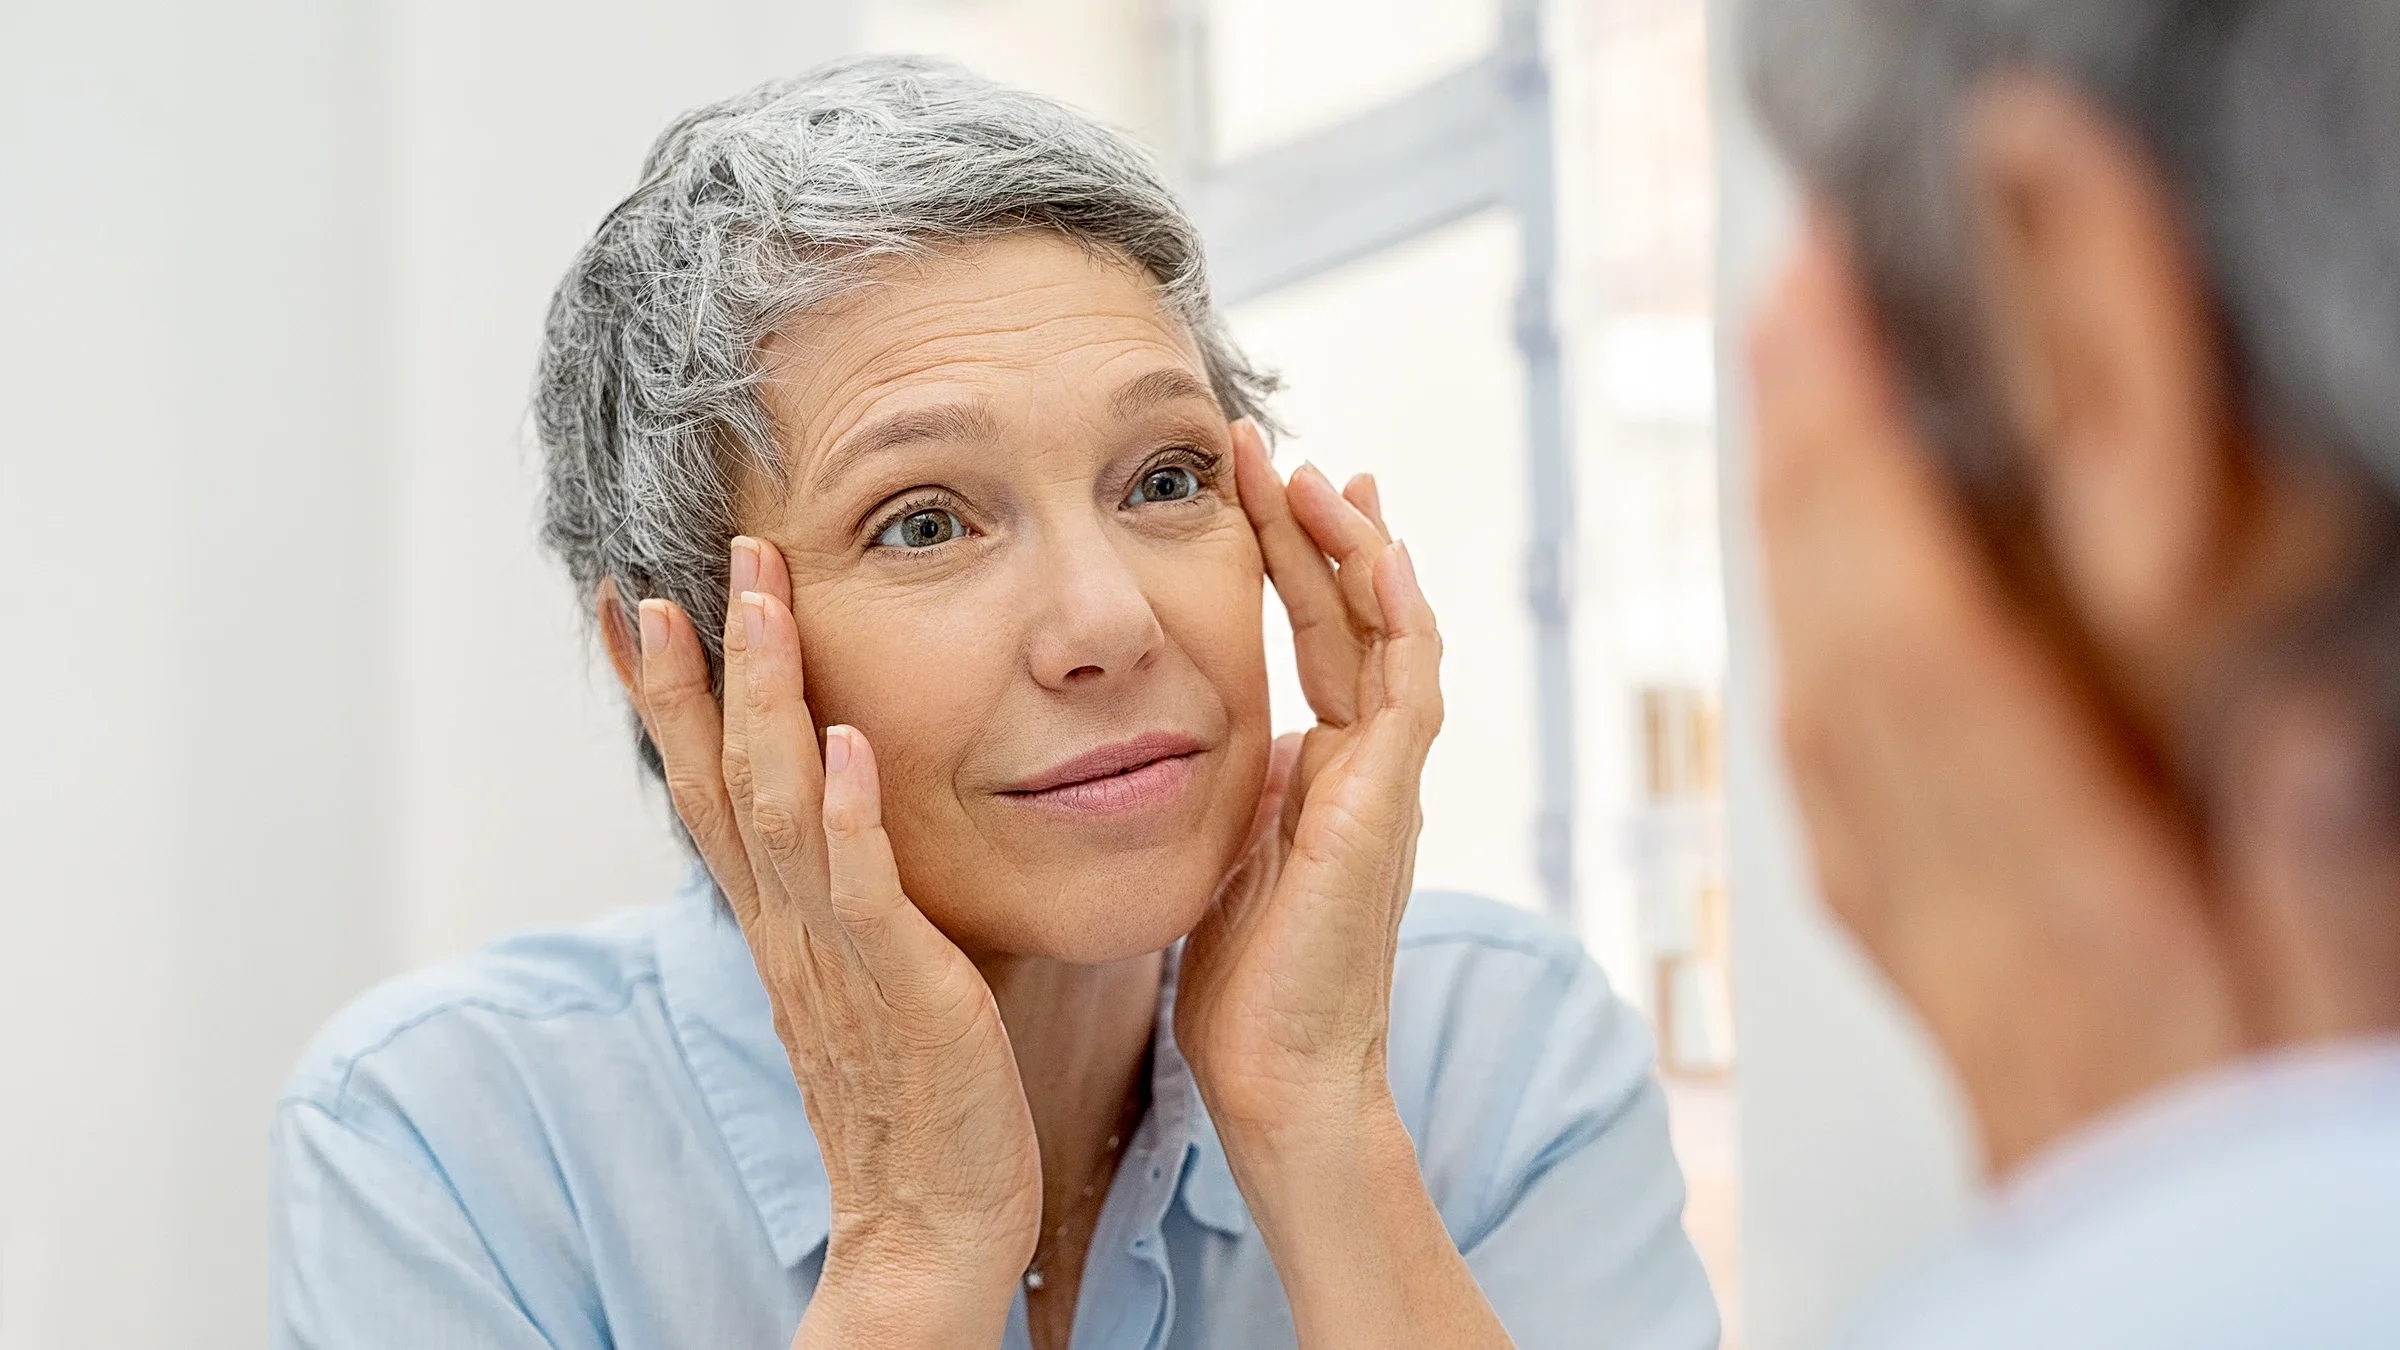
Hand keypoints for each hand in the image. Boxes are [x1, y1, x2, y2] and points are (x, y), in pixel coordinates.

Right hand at [632, 537, 1039, 1346]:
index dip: (668, 696)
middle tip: (676, 564)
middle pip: (717, 776)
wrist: (934, 1223)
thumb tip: (851, 811)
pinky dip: (846, 814)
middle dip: (697, 667)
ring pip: (775, 804)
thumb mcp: (870, 973)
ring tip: (758, 598)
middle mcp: (786, 927)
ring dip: (764, 697)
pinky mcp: (898, 988)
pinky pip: (861, 890)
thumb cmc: (921, 1097)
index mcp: (779, 922)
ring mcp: (833, 955)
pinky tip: (844, 742)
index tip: (635, 602)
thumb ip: (851, 894)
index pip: (705, 787)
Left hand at [1175, 421, 1442, 1141]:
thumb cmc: (1243, 987)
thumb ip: (1233, 789)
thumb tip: (1202, 735)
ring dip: (1358, 551)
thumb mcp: (1225, 854)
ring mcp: (1387, 784)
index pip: (1320, 638)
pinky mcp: (1389, 807)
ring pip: (1393, 636)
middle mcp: (1368, 766)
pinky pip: (1409, 691)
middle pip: (1355, 617)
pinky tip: (1378, 555)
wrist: (1278, 1074)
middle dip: (1319, 528)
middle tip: (1276, 449)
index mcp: (1326, 773)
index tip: (1258, 486)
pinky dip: (1401, 618)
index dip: (1292, 559)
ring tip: (1318, 474)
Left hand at [1749, 213, 2240, 1172]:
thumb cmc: (2245, 1168)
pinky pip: (1834, 778)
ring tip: (1800, 406)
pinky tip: (1824, 603)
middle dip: (1810, 463)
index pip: (1922, 643)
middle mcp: (1956, 903)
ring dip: (1800, 541)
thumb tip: (2289, 715)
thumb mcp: (2334, 1024)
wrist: (2153, 1323)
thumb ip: (2318, 876)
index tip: (1825, 323)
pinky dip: (1820, 652)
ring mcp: (1921, 929)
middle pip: (1842, 647)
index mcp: (2059, 906)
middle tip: (1793, 306)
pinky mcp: (1922, 951)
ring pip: (1821, 701)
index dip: (1861, 468)